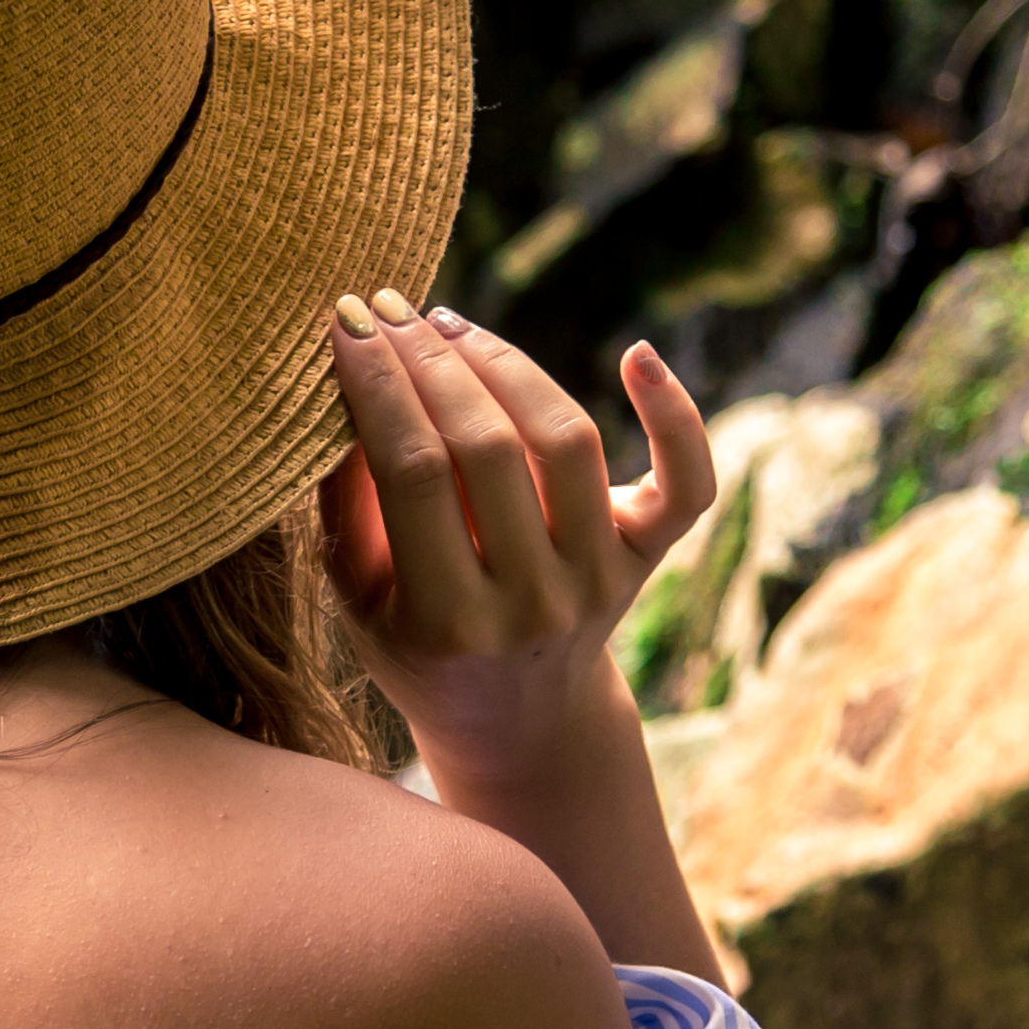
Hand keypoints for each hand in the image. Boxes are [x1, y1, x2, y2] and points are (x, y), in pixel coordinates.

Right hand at [319, 300, 717, 778]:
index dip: (377, 383)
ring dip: (506, 365)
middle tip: (393, 309)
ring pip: (566, 441)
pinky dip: (674, 415)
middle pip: (486, 447)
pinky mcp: (648, 559)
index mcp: (445, 622)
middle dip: (431, 362)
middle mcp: (532, 604)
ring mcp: (600, 581)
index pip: (412, 471)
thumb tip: (343, 379)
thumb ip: (347, 501)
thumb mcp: (357, 597)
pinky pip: (686, 482)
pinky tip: (637, 353)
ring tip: (452, 328)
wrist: (518, 719)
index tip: (346, 321)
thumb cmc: (415, 645)